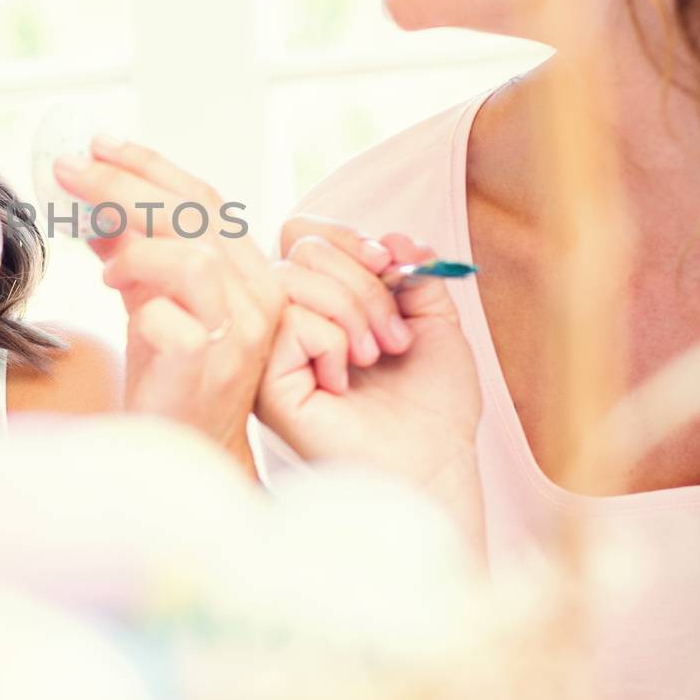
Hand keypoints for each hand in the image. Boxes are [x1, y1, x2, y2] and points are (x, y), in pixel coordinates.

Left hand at [52, 138, 286, 462]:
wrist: (183, 453)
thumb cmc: (171, 380)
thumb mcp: (151, 302)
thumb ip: (135, 257)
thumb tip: (96, 212)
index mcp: (250, 272)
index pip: (205, 197)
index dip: (151, 164)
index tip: (99, 143)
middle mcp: (258, 297)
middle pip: (194, 216)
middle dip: (124, 185)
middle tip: (68, 169)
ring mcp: (239, 334)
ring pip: (193, 259)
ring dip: (136, 249)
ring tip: (103, 266)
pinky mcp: (209, 367)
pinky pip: (171, 317)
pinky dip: (139, 302)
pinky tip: (118, 302)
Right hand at [257, 230, 483, 539]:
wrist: (434, 465)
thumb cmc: (432, 407)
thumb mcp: (435, 320)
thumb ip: (413, 271)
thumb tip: (389, 235)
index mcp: (320, 303)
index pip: (304, 233)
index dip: (346, 236)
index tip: (391, 265)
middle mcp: (288, 321)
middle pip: (300, 247)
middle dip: (362, 281)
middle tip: (394, 336)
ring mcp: (271, 350)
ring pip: (291, 278)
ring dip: (351, 309)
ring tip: (375, 356)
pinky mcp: (264, 382)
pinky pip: (287, 322)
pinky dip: (330, 341)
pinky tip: (342, 380)